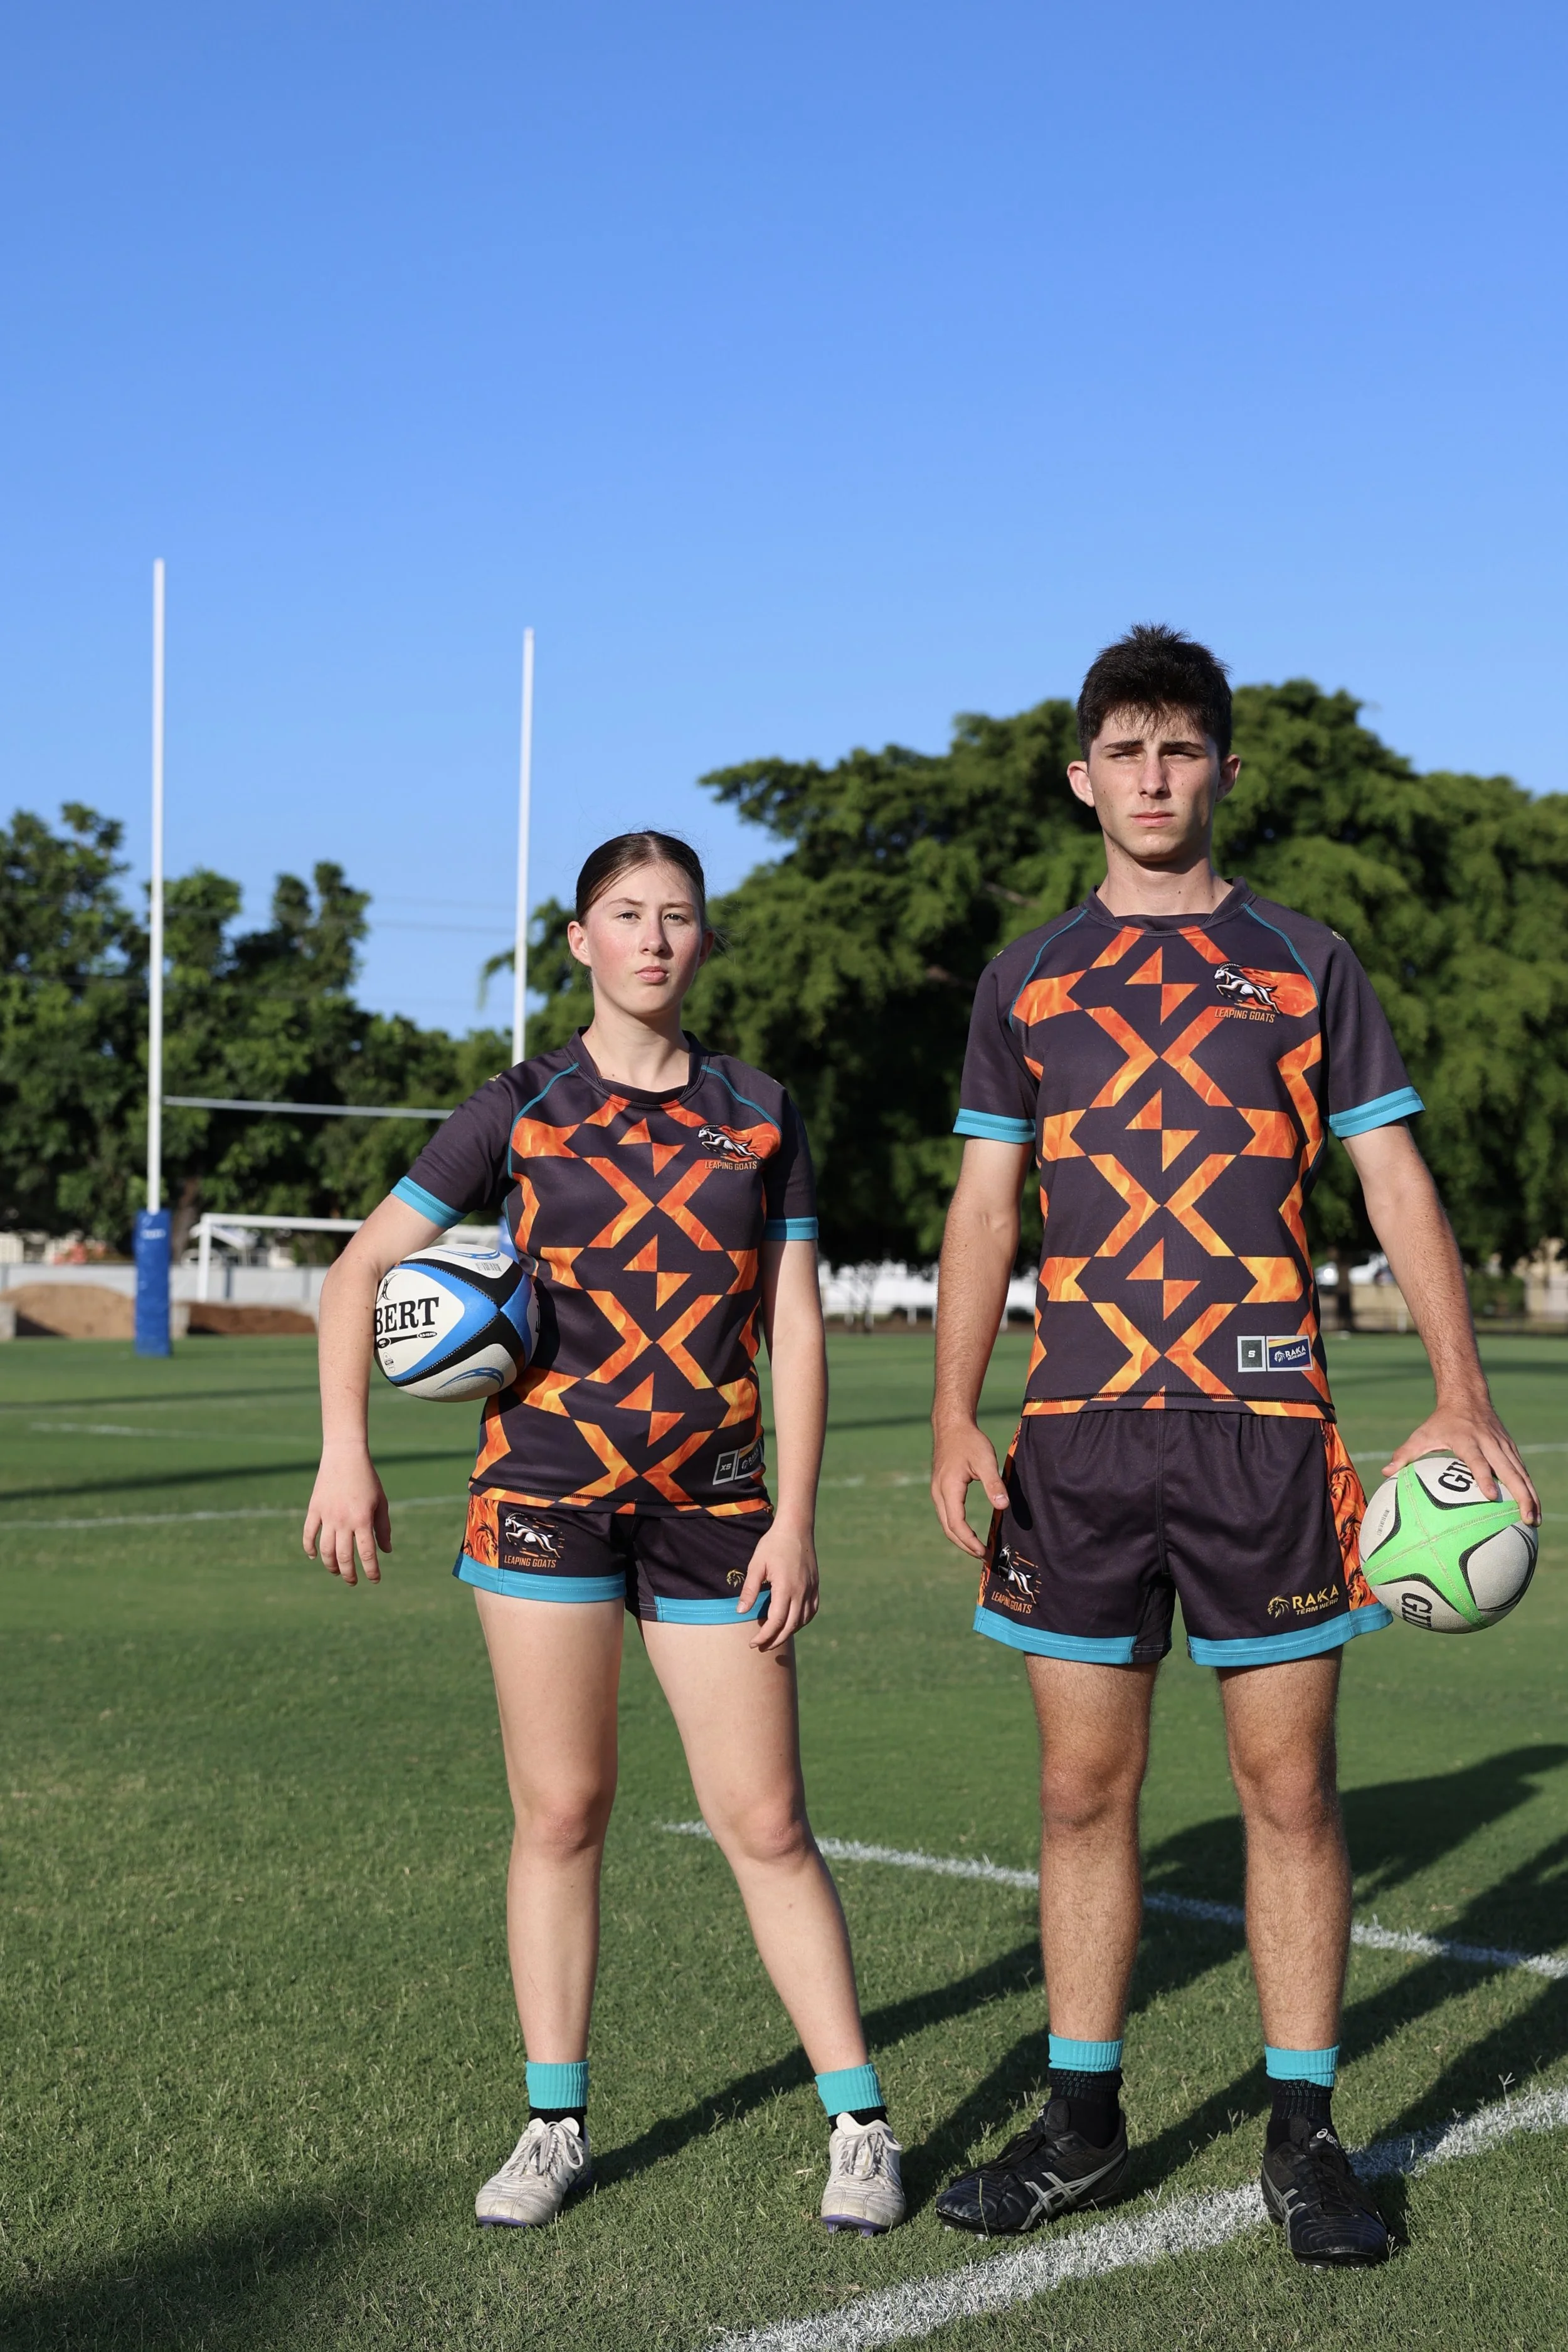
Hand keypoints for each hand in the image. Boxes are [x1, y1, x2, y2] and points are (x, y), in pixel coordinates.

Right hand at [303, 1445, 392, 1584]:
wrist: (345, 1456)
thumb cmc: (367, 1480)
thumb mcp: (381, 1503)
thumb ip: (383, 1528)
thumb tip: (385, 1552)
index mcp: (363, 1520)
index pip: (367, 1554)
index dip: (371, 1570)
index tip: (375, 1579)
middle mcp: (343, 1521)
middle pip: (344, 1557)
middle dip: (349, 1574)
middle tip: (353, 1581)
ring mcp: (326, 1516)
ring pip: (325, 1550)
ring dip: (331, 1565)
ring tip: (337, 1572)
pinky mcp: (314, 1509)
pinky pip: (308, 1534)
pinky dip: (309, 1548)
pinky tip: (314, 1556)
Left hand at [738, 1517, 817, 1651]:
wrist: (796, 1528)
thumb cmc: (773, 1544)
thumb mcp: (756, 1565)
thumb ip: (750, 1590)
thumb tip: (740, 1612)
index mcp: (785, 1588)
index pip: (776, 1621)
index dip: (764, 1636)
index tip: (753, 1643)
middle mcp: (801, 1592)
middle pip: (790, 1626)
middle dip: (775, 1640)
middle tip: (761, 1647)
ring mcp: (811, 1589)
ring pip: (802, 1620)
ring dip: (789, 1632)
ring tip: (774, 1637)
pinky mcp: (815, 1585)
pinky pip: (811, 1610)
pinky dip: (802, 1621)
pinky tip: (793, 1623)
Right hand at [931, 1420, 1008, 1556]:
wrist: (951, 1425)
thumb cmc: (969, 1441)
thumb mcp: (985, 1461)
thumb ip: (994, 1485)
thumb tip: (1004, 1507)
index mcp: (948, 1489)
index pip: (956, 1524)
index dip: (970, 1541)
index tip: (984, 1552)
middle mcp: (938, 1493)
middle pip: (948, 1529)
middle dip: (965, 1546)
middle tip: (984, 1557)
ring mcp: (937, 1492)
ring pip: (946, 1523)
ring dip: (961, 1539)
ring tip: (978, 1549)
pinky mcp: (940, 1489)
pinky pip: (946, 1515)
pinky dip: (957, 1528)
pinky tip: (969, 1532)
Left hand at [1382, 1400, 1538, 1524]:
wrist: (1467, 1397)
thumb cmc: (1441, 1421)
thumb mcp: (1422, 1434)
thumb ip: (1405, 1454)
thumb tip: (1385, 1472)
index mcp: (1467, 1440)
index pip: (1478, 1461)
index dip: (1484, 1478)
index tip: (1491, 1496)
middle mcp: (1490, 1443)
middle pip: (1509, 1470)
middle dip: (1520, 1495)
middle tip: (1526, 1518)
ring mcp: (1503, 1446)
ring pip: (1521, 1472)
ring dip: (1530, 1495)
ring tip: (1535, 1520)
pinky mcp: (1511, 1448)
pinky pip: (1523, 1470)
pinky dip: (1530, 1488)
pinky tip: (1534, 1507)